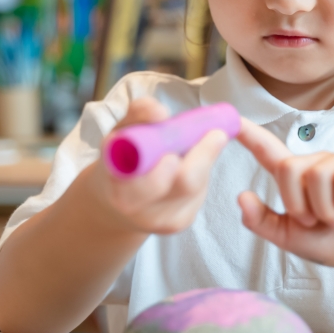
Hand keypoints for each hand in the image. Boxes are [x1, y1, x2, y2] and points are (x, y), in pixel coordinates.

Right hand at [92, 98, 228, 234]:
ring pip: (196, 187)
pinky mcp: (181, 221)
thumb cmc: (121, 158)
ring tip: (202, 142)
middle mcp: (138, 209)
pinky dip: (201, 173)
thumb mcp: (122, 132)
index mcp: (117, 186)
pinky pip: (199, 194)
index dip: (164, 169)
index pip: (146, 183)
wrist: (116, 201)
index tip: (180, 149)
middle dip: (203, 157)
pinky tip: (190, 164)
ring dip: (203, 160)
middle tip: (216, 134)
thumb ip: (137, 116)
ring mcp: (162, 220)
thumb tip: (159, 111)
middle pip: (183, 185)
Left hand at [237, 119, 333, 281]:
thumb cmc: (331, 241)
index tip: (232, 118)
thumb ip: (263, 221)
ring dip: (326, 209)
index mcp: (298, 176)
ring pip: (319, 176)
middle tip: (318, 221)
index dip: (250, 134)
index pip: (269, 150)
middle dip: (300, 205)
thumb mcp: (289, 237)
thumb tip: (241, 197)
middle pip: (290, 169)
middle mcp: (320, 161)